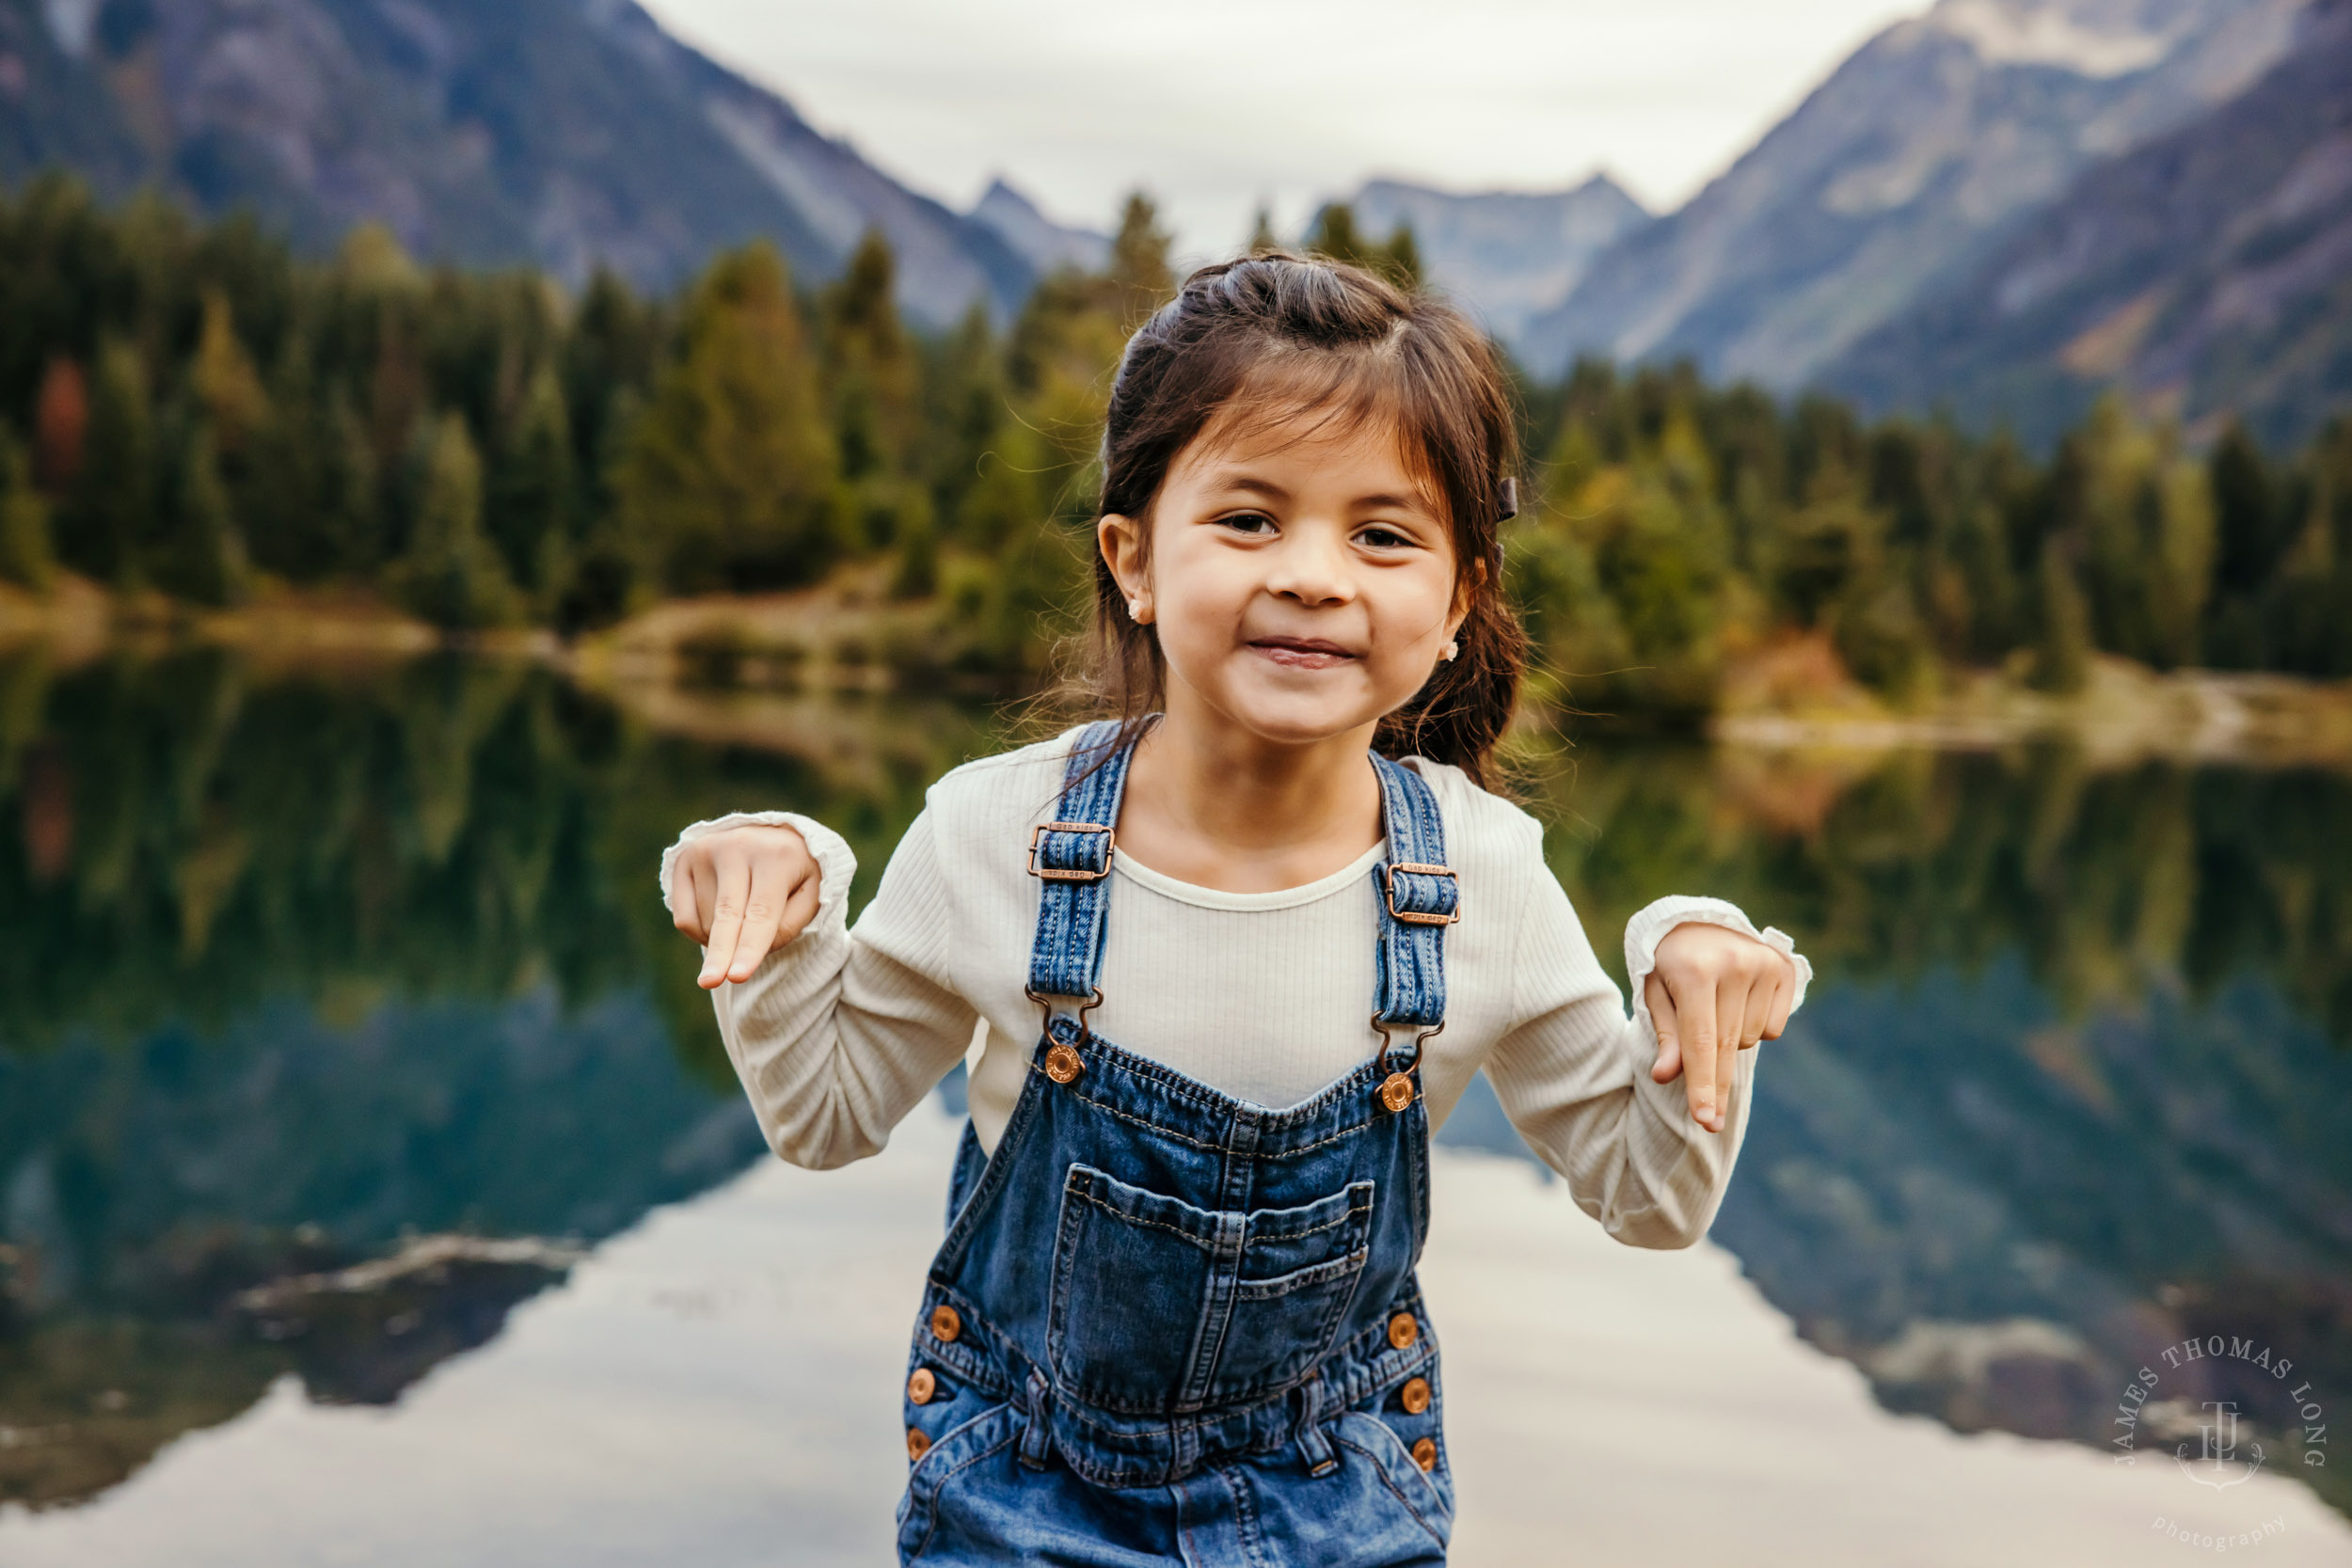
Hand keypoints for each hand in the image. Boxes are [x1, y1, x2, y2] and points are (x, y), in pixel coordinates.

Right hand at [668, 825, 822, 988]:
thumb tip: (751, 948)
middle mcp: (738, 846)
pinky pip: (685, 917)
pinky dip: (702, 933)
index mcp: (777, 855)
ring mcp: (706, 850)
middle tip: (710, 983)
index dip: (750, 947)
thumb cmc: (796, 874)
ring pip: (709, 921)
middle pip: (727, 915)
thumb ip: (790, 924)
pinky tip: (720, 921)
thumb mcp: (812, 895)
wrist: (771, 837)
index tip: (738, 976)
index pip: (762, 912)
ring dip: (725, 941)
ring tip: (746, 920)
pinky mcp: (684, 859)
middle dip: (720, 953)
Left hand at [1645, 922, 1793, 1133]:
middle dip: (1715, 1086)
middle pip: (1724, 1047)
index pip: (1699, 1041)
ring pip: (1747, 1039)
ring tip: (1712, 1010)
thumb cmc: (1668, 964)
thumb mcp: (1654, 994)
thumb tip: (1665, 1076)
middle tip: (1710, 1124)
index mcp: (1694, 970)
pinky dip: (1753, 1028)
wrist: (1697, 920)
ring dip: (1729, 1043)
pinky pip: (1772, 1029)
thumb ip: (1665, 1035)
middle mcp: (1733, 965)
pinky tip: (1737, 1003)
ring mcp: (1762, 964)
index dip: (1702, 1084)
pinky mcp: (1783, 968)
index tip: (1706, 1120)